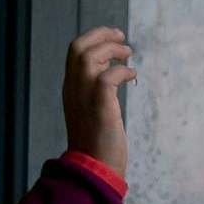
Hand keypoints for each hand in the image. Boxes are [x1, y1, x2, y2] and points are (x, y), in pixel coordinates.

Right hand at [62, 26, 134, 174]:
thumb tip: (112, 77)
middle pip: (78, 47)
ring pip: (89, 56)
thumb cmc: (97, 144)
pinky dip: (123, 71)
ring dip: (111, 49)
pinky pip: (108, 76)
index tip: (112, 39)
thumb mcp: (91, 112)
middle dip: (100, 34)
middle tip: (121, 36)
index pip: (74, 52)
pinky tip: (133, 76)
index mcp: (70, 89)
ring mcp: (84, 97)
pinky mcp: (99, 105)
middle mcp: (73, 89)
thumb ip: (95, 93)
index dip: (94, 39)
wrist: (94, 169)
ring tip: (128, 53)